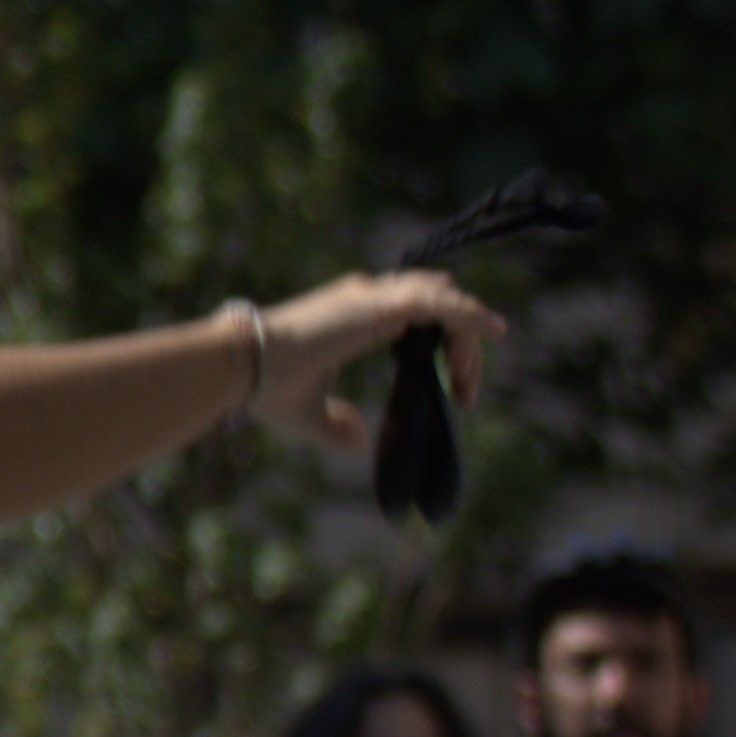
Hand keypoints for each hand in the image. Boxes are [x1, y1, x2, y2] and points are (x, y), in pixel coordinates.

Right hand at [255, 270, 505, 440]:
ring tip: (469, 379)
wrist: (241, 365)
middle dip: (461, 343)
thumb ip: (336, 426)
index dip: (446, 346)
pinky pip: (440, 302)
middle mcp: (365, 296)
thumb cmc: (264, 386)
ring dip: (467, 335)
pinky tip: (494, 333)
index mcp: (352, 314)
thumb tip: (360, 440)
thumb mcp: (308, 415)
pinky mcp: (379, 305)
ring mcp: (372, 296)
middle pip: (436, 303)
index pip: (416, 313)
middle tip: (466, 389)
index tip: (456, 392)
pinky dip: (470, 314)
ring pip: (443, 300)